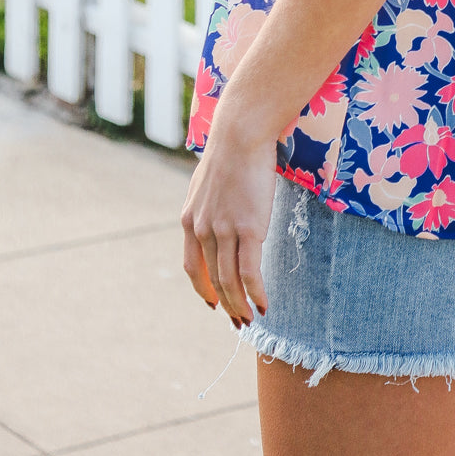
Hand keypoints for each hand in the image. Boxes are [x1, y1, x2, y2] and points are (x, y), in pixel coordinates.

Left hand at [180, 129, 276, 325]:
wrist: (241, 133)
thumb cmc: (231, 152)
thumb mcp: (208, 183)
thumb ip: (208, 206)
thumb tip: (218, 216)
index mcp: (190, 220)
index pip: (192, 267)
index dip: (203, 289)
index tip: (215, 304)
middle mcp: (202, 229)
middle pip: (212, 279)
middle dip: (226, 305)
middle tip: (239, 321)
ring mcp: (225, 230)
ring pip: (229, 281)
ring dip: (241, 305)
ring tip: (252, 319)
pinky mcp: (249, 228)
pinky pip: (250, 272)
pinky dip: (256, 293)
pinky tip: (264, 304)